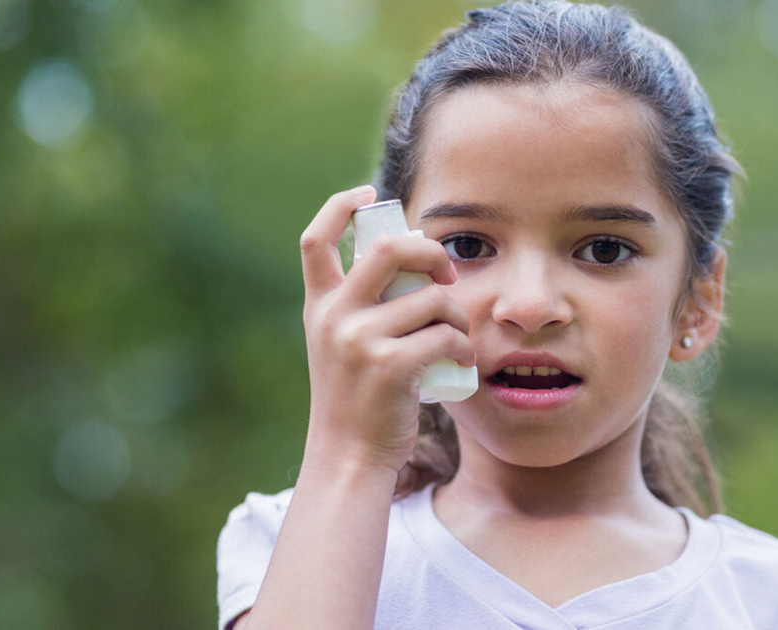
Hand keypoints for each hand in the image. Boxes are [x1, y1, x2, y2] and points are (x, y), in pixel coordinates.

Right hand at [298, 186, 474, 473]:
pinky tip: (462, 362)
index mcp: (319, 307)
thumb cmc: (359, 401)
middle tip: (447, 274)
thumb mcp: (343, 347)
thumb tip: (411, 259)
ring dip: (457, 314)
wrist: (349, 458)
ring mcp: (359, 340)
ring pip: (430, 298)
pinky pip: (445, 334)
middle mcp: (333, 317)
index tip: (370, 193)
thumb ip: (362, 306)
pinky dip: (463, 345)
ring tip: (458, 337)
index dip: (340, 206)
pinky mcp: (389, 366)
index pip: (315, 239)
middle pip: (386, 248)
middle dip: (429, 251)